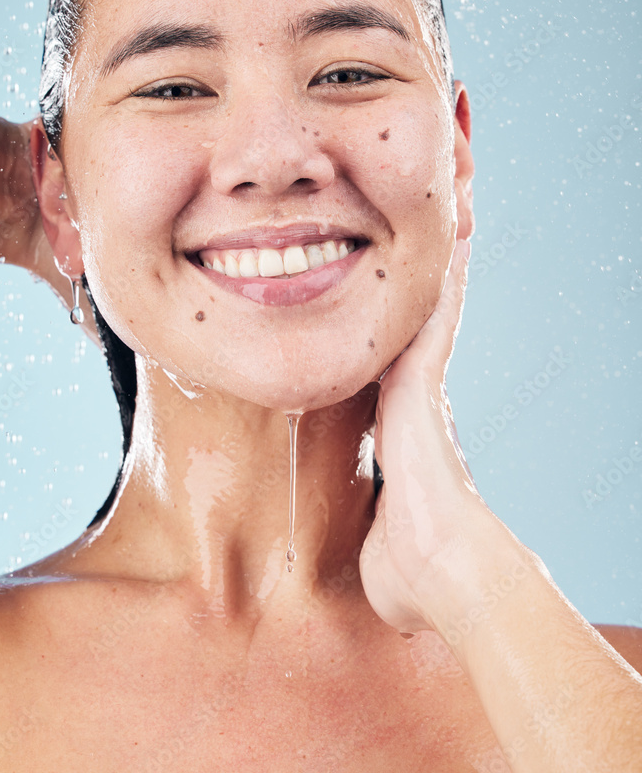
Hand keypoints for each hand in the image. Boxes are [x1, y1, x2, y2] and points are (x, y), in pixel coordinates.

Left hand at [359, 239, 491, 633]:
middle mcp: (414, 409)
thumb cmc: (406, 571)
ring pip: (424, 322)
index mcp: (401, 437)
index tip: (388, 315)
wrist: (442, 573)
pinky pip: (428, 324)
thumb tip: (363, 542)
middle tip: (427, 248)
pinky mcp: (421, 389)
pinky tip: (441, 249)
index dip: (394, 343)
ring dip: (433, 280)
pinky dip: (439, 289)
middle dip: (418, 296)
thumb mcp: (372, 536)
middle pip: (413, 337)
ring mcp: (421, 397)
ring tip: (440, 231)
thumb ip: (364, 525)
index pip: (393, 375)